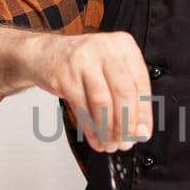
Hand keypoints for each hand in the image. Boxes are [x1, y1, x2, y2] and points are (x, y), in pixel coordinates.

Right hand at [31, 32, 152, 151]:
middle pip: (123, 92)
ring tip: (109, 144)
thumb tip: (141, 131)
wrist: (45, 54)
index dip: (144, 113)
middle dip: (126, 124)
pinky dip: (90, 128)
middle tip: (125, 143)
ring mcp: (83, 60)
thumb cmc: (85, 65)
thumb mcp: (111, 70)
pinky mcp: (64, 75)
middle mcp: (104, 48)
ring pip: (102, 101)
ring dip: (108, 129)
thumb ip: (129, 96)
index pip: (140, 83)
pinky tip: (95, 139)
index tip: (142, 134)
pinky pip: (81, 107)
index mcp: (123, 45)